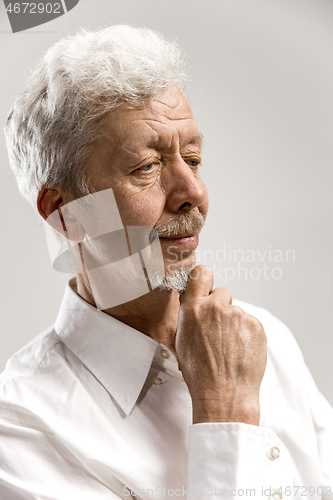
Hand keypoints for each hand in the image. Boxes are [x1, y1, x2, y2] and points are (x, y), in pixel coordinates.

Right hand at [175, 265, 266, 424]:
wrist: (224, 395)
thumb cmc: (200, 373)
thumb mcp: (181, 340)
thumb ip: (189, 316)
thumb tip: (195, 304)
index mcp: (193, 309)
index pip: (201, 274)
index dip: (204, 279)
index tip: (206, 287)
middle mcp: (216, 307)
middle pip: (222, 293)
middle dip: (220, 308)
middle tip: (218, 331)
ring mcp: (238, 315)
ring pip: (237, 311)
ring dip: (234, 324)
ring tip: (229, 348)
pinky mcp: (256, 325)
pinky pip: (250, 323)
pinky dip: (247, 334)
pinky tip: (240, 351)